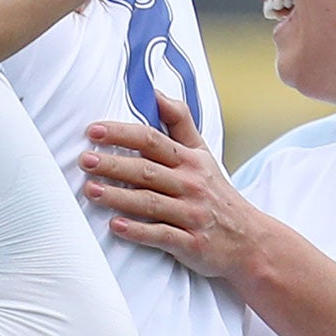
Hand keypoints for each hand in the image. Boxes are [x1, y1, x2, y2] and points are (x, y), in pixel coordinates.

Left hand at [80, 94, 266, 282]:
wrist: (251, 241)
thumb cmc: (216, 193)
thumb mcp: (203, 154)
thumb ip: (180, 122)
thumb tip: (155, 92)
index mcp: (190, 161)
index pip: (152, 140)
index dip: (123, 133)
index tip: (94, 130)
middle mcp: (191, 185)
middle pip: (147, 170)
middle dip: (114, 164)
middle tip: (85, 159)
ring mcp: (191, 214)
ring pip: (150, 202)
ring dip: (119, 197)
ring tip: (90, 190)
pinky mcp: (192, 243)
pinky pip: (162, 236)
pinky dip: (139, 231)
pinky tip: (116, 226)